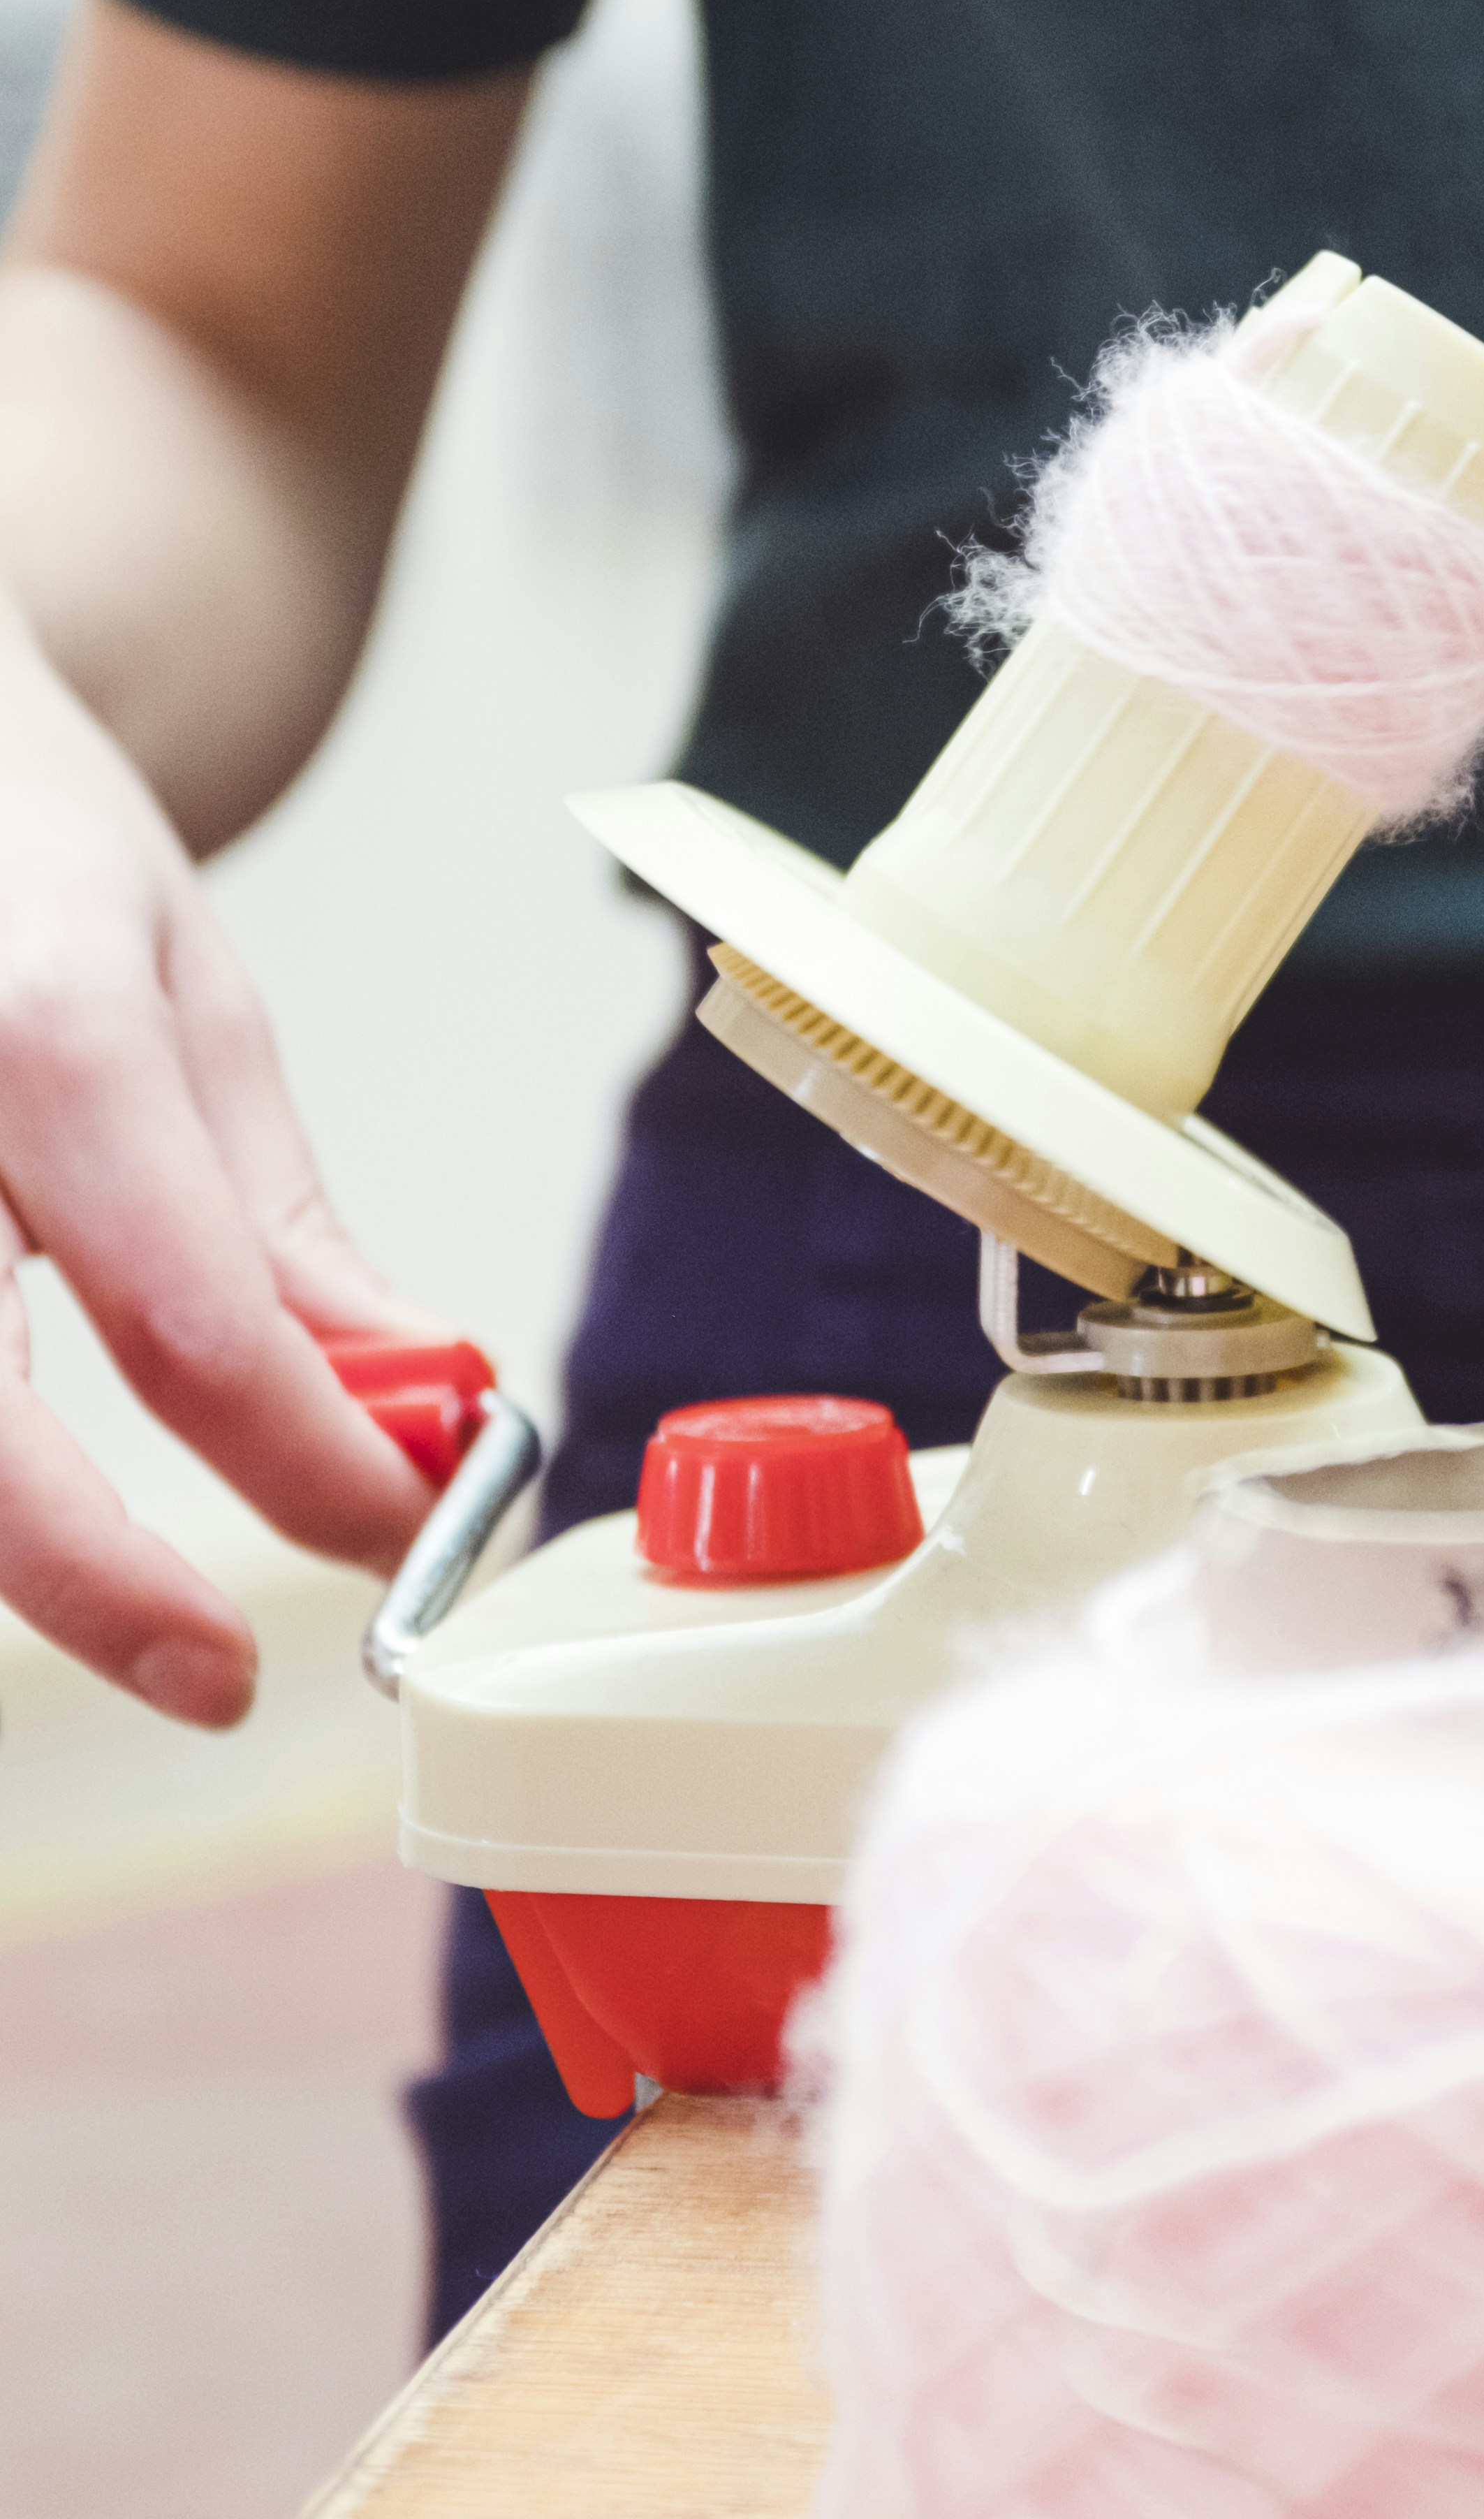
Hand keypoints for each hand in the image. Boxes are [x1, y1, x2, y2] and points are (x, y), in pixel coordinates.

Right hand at [0, 614, 443, 1726]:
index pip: (192, 1327)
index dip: (310, 1469)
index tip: (398, 1535)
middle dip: (101, 1584)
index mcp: (44, 1039)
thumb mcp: (183, 999)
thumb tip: (409, 1403)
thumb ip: (273, 1228)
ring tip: (121, 1594)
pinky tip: (34, 1499)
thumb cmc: (21, 843)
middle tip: (217, 1675)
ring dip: (15, 1541)